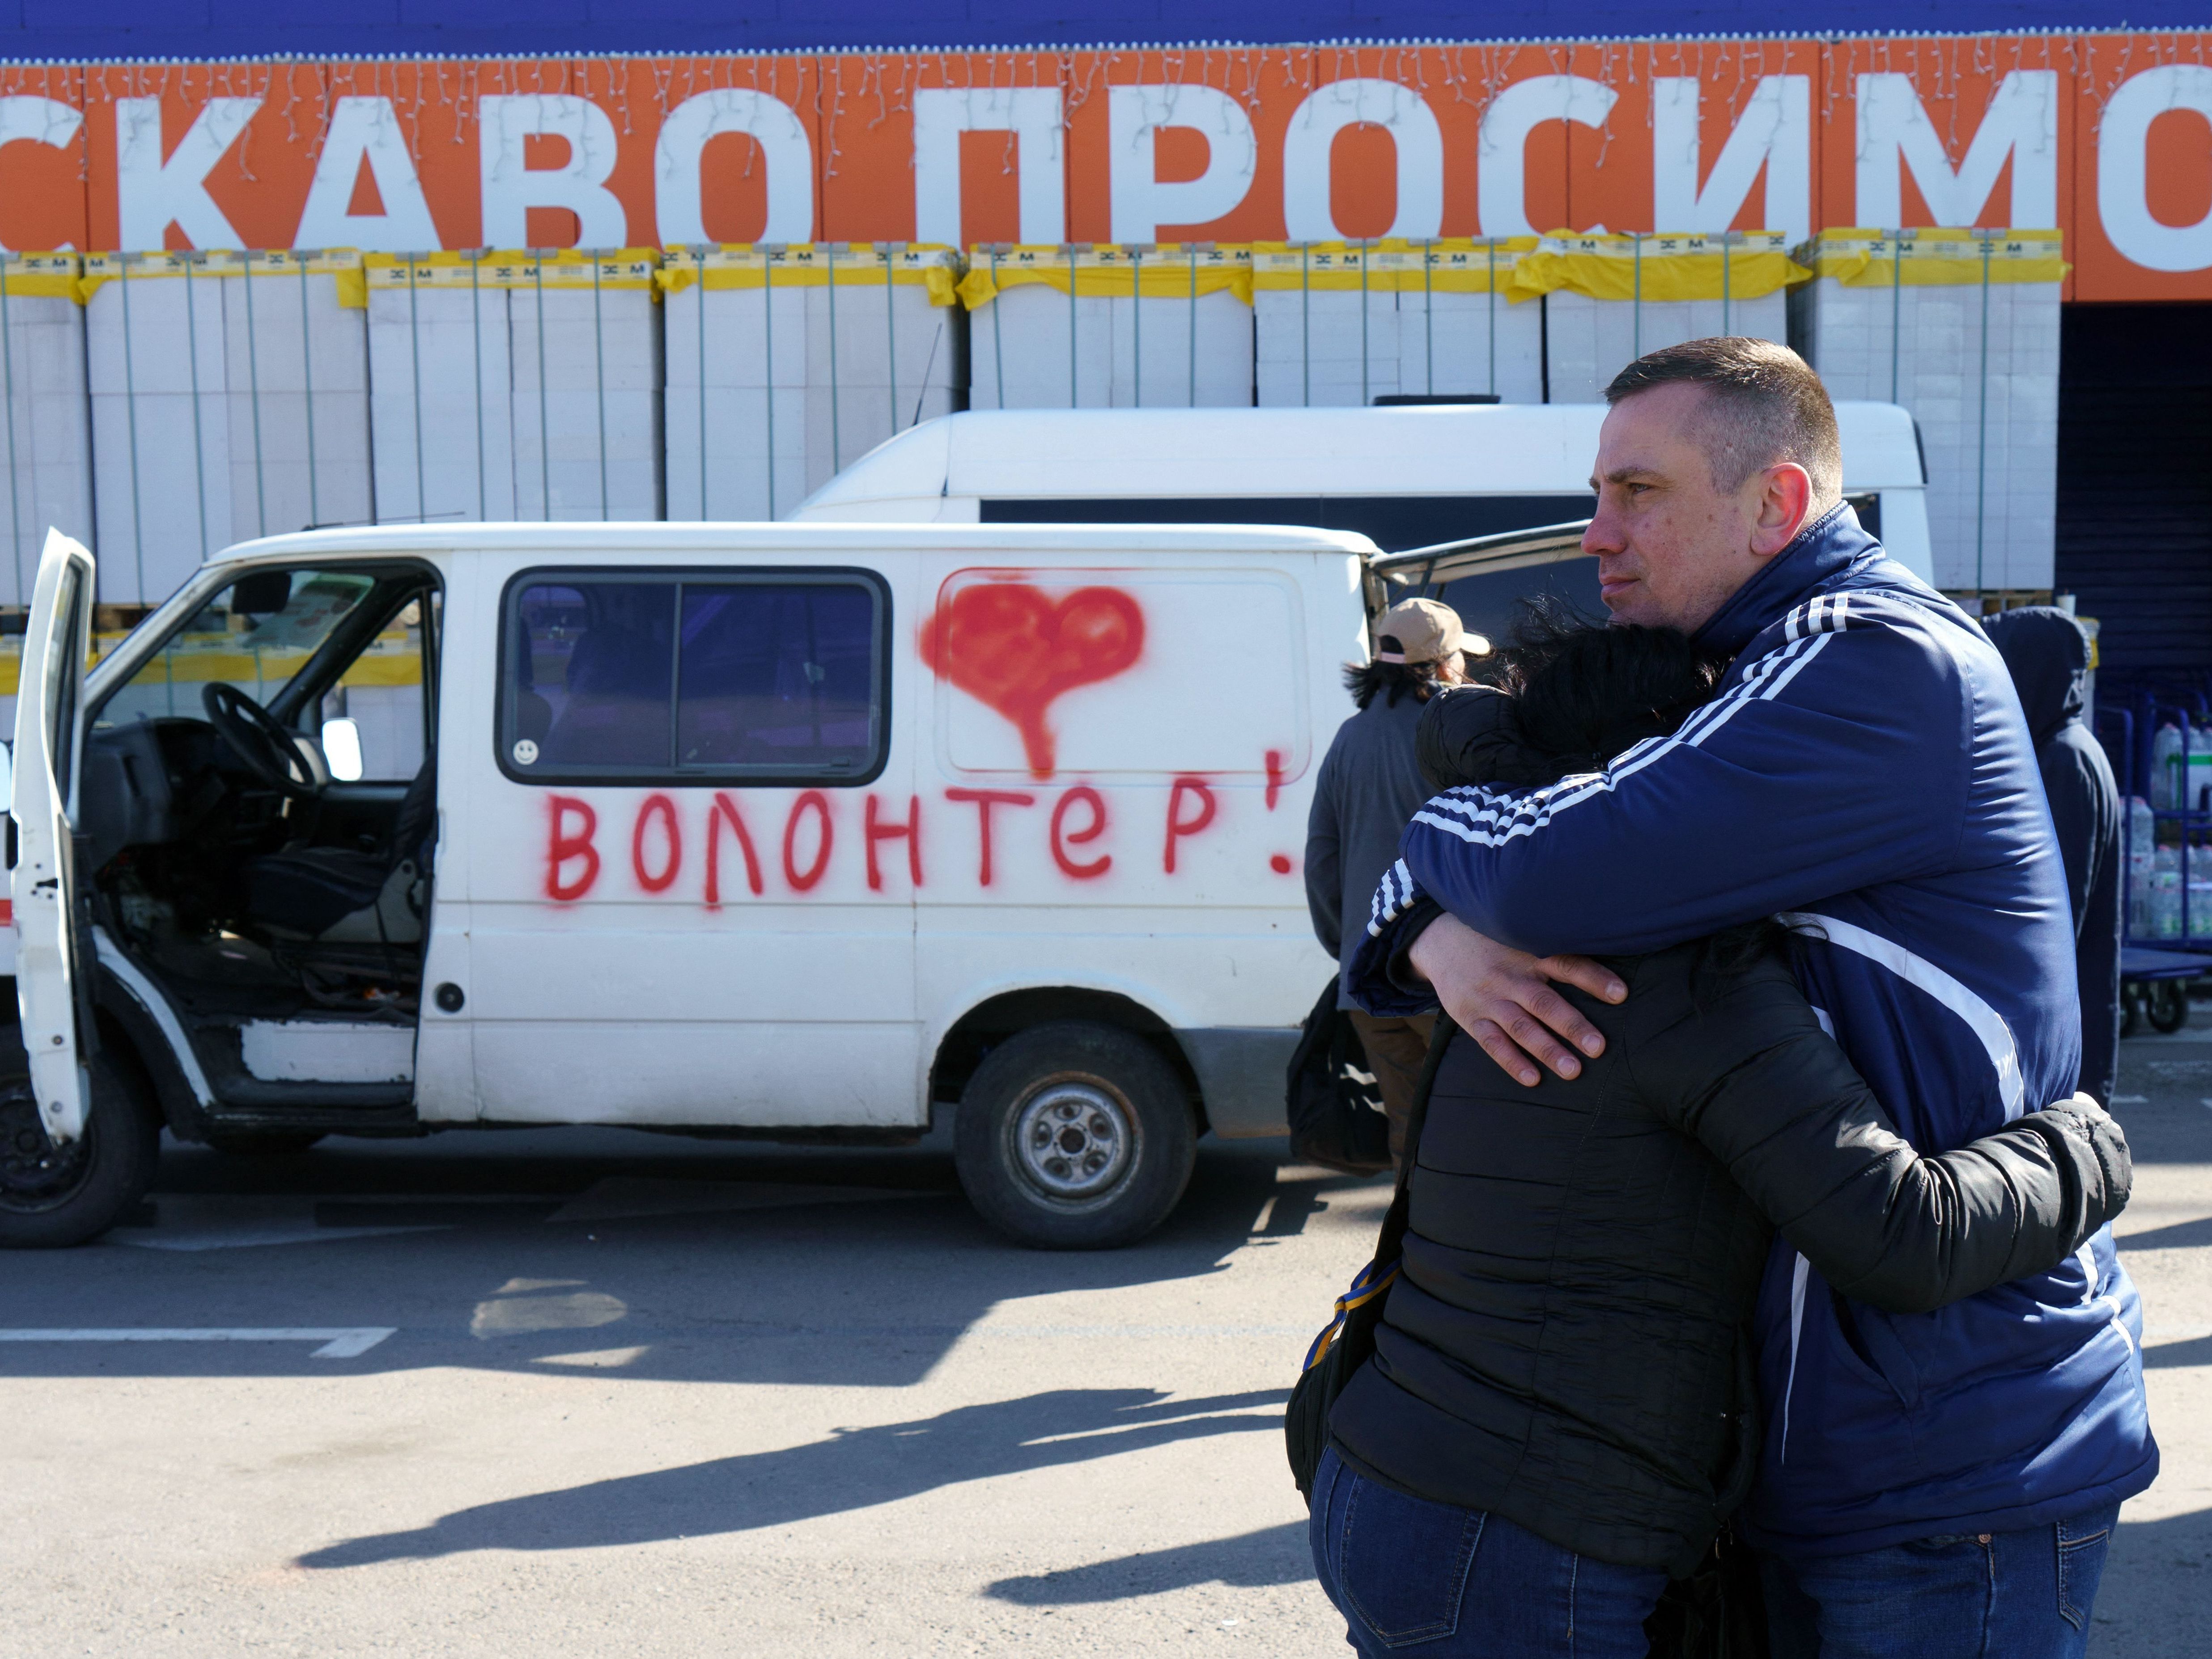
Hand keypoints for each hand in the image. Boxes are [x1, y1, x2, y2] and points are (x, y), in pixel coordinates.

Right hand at [1407, 912, 1625, 1086]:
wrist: (1439, 940)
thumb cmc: (1496, 942)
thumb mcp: (1522, 935)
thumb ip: (1554, 950)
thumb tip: (1606, 960)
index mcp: (1530, 953)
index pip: (1567, 964)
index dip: (1594, 978)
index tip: (1621, 995)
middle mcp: (1511, 976)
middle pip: (1544, 1002)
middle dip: (1572, 1025)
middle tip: (1598, 1047)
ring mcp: (1489, 998)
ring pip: (1520, 1027)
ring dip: (1547, 1049)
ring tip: (1573, 1071)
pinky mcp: (1470, 1016)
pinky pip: (1492, 1042)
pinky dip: (1511, 1061)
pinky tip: (1532, 1079)